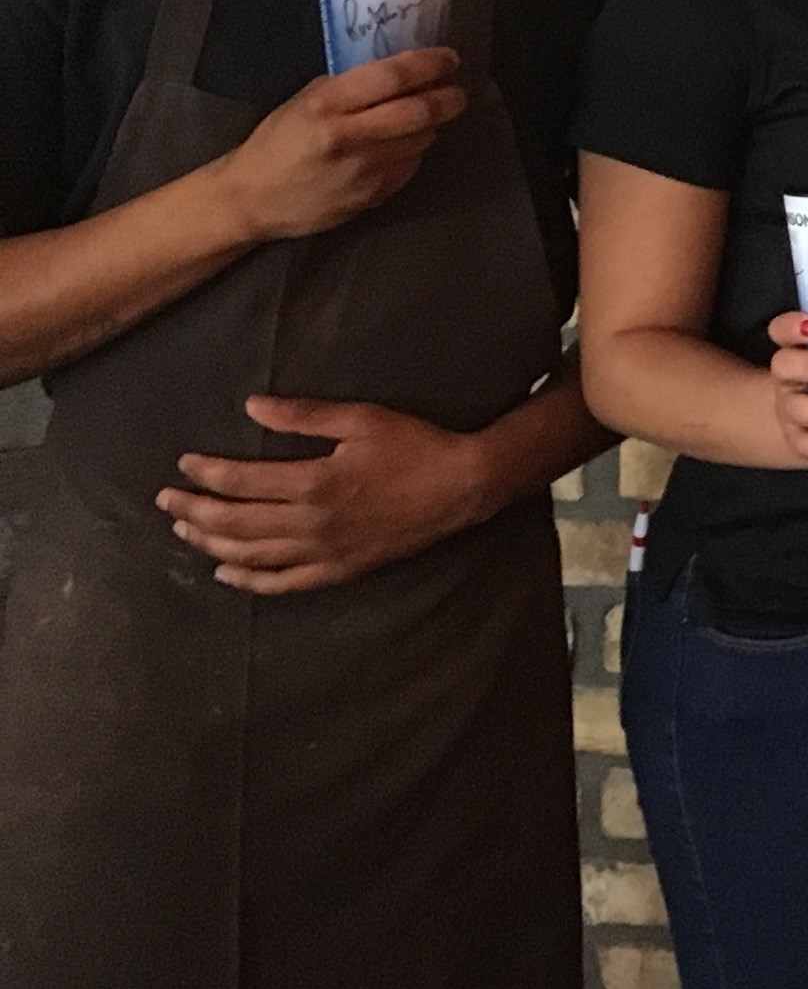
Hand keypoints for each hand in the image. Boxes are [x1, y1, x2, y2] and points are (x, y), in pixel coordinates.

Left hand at [160, 395, 504, 593]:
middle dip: (194, 511)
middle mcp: (310, 524)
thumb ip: (304, 415)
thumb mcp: (361, 419)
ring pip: (251, 554)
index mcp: (313, 483)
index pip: (241, 482)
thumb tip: (252, 406)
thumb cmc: (413, 446)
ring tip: (185, 531)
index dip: (206, 474)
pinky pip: (284, 582)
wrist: (461, 487)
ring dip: (211, 543)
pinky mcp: (338, 569)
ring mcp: (323, 552)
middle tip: (166, 501)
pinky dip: (249, 580)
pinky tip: (225, 571)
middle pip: (235, 521)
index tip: (183, 465)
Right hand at [213, 49, 467, 242]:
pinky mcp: (374, 195)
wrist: (252, 199)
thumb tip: (394, 72)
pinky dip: (415, 151)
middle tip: (456, 91)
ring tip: (426, 116)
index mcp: (327, 105)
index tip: (449, 59)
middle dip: (448, 98)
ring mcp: (364, 170)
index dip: (429, 64)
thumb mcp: (303, 102)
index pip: (392, 77)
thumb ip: (347, 87)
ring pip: (422, 139)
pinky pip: (411, 166)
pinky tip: (404, 145)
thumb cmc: (276, 143)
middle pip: (419, 111)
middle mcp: (349, 136)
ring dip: (432, 125)